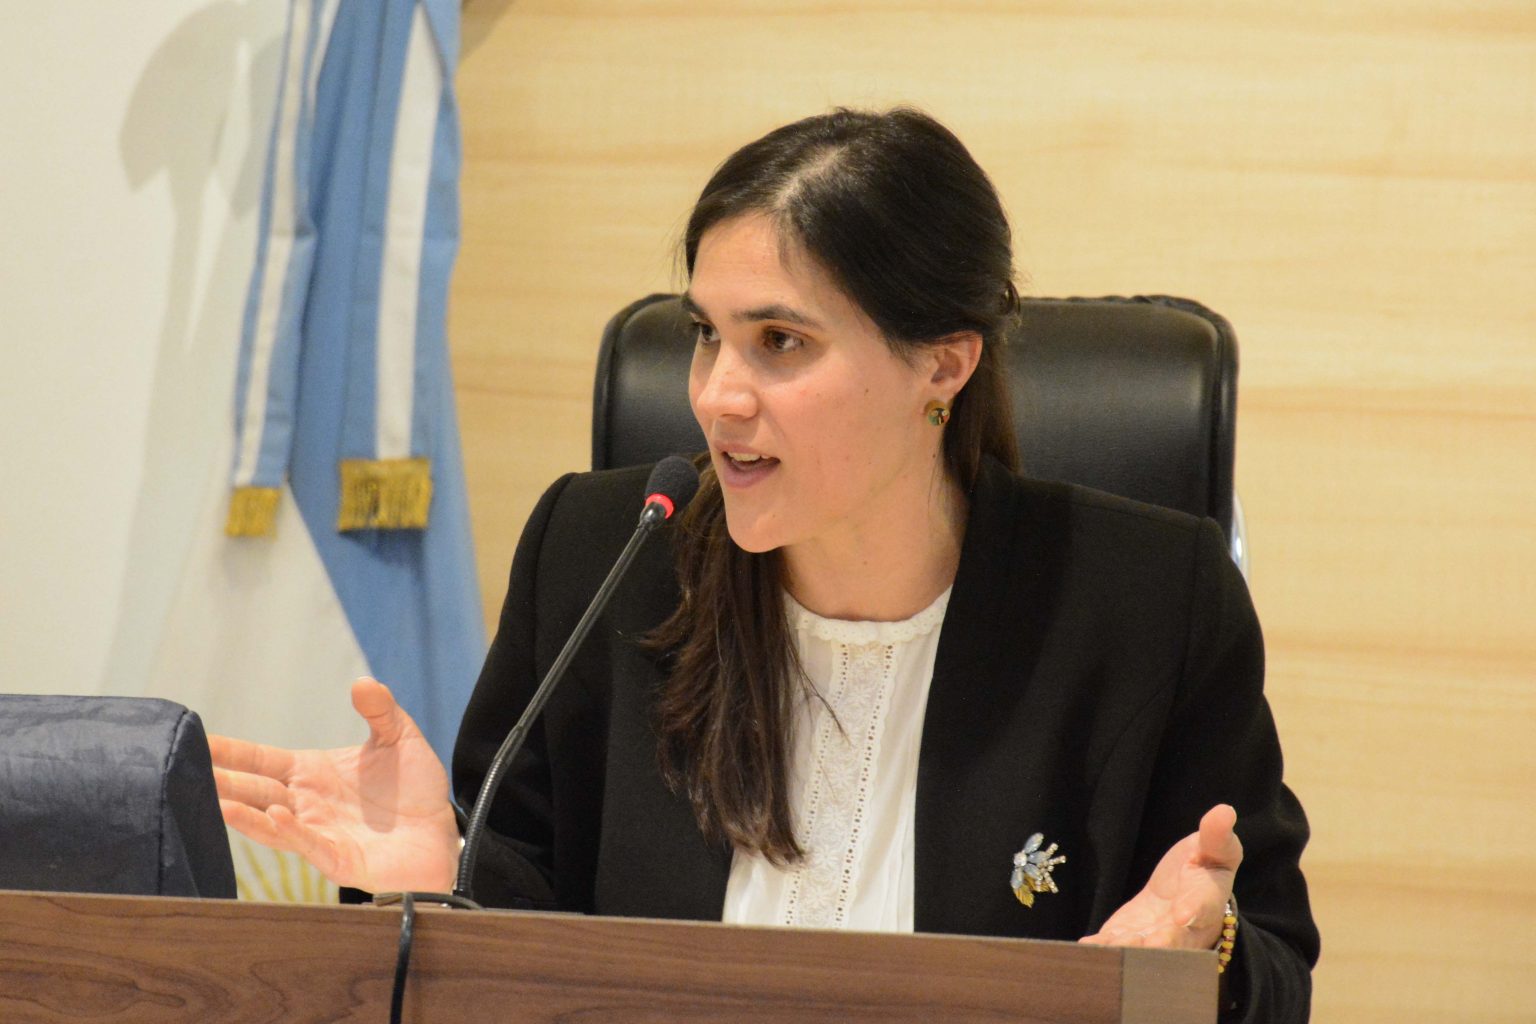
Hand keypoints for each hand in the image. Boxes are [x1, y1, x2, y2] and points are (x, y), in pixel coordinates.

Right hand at [210, 678, 461, 893]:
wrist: (443, 833)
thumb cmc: (416, 790)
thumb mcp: (400, 739)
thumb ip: (381, 711)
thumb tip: (362, 682)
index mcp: (312, 773)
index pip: (260, 760)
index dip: (230, 751)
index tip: (195, 739)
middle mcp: (306, 804)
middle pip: (254, 791)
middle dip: (221, 782)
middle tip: (183, 772)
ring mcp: (319, 833)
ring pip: (271, 823)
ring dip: (244, 813)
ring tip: (215, 798)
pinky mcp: (339, 859)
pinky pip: (309, 844)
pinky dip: (290, 832)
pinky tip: (275, 815)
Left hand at [1080, 804, 1241, 949]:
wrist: (1186, 892)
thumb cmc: (1205, 869)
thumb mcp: (1215, 850)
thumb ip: (1216, 836)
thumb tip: (1225, 811)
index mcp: (1207, 901)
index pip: (1203, 906)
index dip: (1194, 910)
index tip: (1184, 914)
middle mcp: (1184, 930)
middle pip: (1173, 941)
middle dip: (1159, 944)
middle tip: (1143, 945)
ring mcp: (1154, 938)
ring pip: (1143, 949)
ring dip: (1126, 950)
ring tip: (1109, 950)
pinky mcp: (1129, 936)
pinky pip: (1117, 945)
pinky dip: (1102, 948)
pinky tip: (1085, 949)